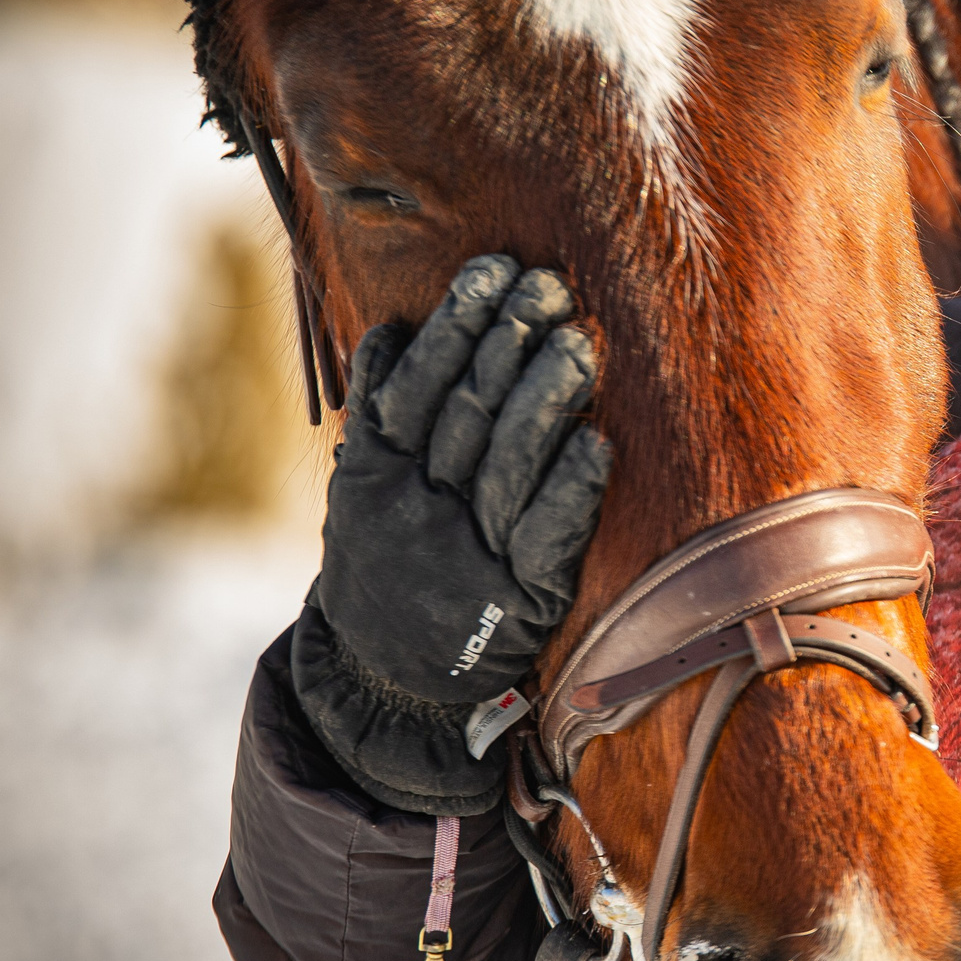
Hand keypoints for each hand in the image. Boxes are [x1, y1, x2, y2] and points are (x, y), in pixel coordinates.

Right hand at [290, 255, 611, 813]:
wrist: (388, 689)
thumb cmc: (388, 568)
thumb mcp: (361, 495)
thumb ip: (377, 417)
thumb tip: (390, 330)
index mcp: (374, 481)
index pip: (412, 386)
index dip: (454, 326)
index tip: (493, 272)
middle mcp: (417, 515)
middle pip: (465, 415)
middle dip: (508, 342)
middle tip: (548, 285)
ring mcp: (469, 558)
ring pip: (506, 465)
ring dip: (544, 398)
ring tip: (578, 340)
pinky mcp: (520, 601)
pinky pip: (547, 539)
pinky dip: (572, 489)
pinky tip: (599, 444)